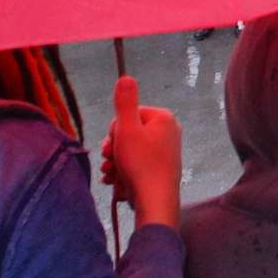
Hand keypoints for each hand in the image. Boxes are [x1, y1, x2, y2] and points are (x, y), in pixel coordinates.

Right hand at [98, 74, 182, 229]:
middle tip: (109, 160)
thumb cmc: (140, 164)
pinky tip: (116, 182)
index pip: (127, 115)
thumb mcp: (127, 129)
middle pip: (128, 133)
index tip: (113, 145)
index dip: (115, 132)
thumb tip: (125, 76)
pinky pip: (137, 163)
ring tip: (111, 174)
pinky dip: (124, 171)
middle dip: (114, 148)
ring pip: (130, 150)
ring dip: (115, 162)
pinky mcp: (161, 167)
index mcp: (163, 118)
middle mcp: (168, 131)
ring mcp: (166, 150)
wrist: (155, 201)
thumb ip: (124, 103)